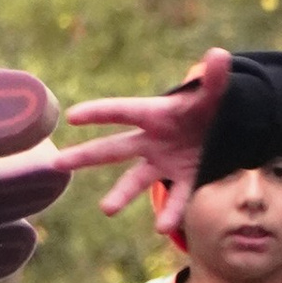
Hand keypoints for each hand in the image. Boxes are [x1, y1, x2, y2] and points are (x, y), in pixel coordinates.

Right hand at [58, 49, 231, 229]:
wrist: (225, 128)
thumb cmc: (210, 105)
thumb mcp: (216, 93)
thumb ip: (215, 78)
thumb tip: (218, 54)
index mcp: (155, 114)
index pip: (122, 112)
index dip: (99, 112)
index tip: (72, 117)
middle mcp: (152, 140)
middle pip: (114, 148)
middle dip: (85, 155)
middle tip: (56, 162)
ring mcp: (164, 161)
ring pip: (137, 179)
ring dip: (121, 193)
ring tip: (106, 209)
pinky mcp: (184, 178)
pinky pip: (176, 197)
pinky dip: (172, 211)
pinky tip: (163, 227)